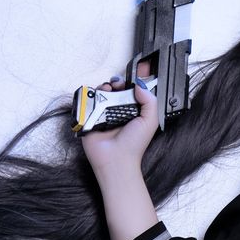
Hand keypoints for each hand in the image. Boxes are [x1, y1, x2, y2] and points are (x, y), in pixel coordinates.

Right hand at [79, 58, 159, 174]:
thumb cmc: (133, 145)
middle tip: (117, 85)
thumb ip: (150, 101)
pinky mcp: (90, 116)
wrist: (116, 159)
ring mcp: (103, 113)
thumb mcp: (150, 121)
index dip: (130, 83)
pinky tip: (98, 97)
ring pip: (101, 92)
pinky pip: (89, 100)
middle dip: (116, 82)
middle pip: (115, 88)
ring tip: (107, 91)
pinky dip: (92, 95)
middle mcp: (118, 110)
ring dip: (104, 87)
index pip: (130, 91)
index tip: (130, 79)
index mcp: (133, 111)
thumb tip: (140, 84)